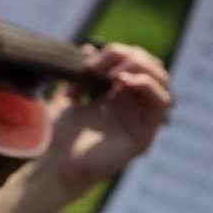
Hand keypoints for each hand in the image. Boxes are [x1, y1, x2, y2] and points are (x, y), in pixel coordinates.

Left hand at [45, 43, 170, 196]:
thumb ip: (81, 74)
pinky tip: (123, 82)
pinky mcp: (144, 135)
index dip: (116, 53)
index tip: (90, 61)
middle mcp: (131, 107)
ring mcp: (139, 121)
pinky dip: (146, 85)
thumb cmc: (56, 134)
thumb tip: (90, 49)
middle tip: (103, 65)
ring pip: (161, 81)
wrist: (52, 163)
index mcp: (114, 97)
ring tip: (115, 74)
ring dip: (140, 67)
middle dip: (130, 56)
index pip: (133, 63)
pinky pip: (160, 103)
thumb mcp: (67, 95)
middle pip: (150, 68)